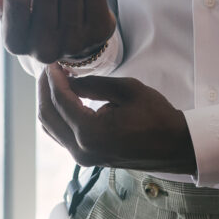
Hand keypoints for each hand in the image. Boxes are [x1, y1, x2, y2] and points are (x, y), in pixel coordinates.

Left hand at [38, 64, 196, 174]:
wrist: (174, 146)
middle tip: (49, 68)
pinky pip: (60, 134)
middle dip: (44, 88)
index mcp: (91, 133)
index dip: (53, 77)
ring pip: (50, 126)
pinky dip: (57, 115)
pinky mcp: (85, 158)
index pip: (60, 100)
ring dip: (48, 102)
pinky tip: (64, 98)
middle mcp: (81, 149)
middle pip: (47, 115)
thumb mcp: (127, 90)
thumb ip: (93, 83)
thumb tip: (67, 78)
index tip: (53, 61)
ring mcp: (82, 157)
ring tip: (54, 80)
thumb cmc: (157, 117)